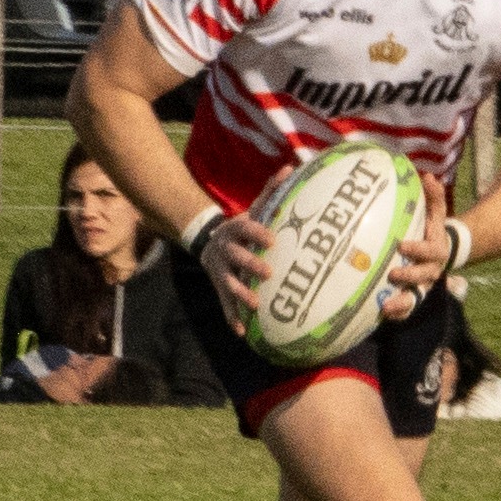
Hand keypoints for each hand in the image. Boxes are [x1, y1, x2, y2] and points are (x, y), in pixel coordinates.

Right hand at [199, 165, 294, 336]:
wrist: (208, 240)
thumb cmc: (242, 226)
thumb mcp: (254, 208)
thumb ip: (271, 191)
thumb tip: (291, 167)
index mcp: (235, 229)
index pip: (246, 228)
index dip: (257, 234)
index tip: (273, 240)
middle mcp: (225, 249)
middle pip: (236, 257)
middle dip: (250, 265)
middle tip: (268, 273)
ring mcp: (221, 270)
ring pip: (229, 283)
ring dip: (240, 295)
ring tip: (255, 305)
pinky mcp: (219, 286)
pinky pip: (224, 304)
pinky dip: (232, 318)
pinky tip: (242, 333)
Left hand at [382, 173, 448, 321]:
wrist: (442, 252)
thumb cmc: (432, 230)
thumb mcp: (436, 214)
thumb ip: (434, 197)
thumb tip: (427, 176)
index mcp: (436, 251)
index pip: (430, 252)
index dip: (417, 250)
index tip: (401, 245)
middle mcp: (430, 271)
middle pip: (423, 277)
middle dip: (408, 277)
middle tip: (391, 273)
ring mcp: (422, 286)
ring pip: (415, 298)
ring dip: (402, 302)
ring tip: (386, 305)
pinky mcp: (413, 296)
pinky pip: (407, 308)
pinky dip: (397, 313)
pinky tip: (381, 313)